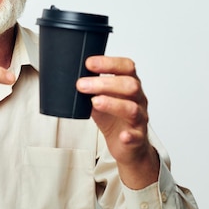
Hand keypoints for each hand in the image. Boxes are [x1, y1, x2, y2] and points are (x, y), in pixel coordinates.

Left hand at [76, 56, 158, 188]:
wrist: (127, 145)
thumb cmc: (112, 118)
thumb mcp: (99, 98)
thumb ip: (90, 88)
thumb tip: (68, 77)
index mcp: (129, 84)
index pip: (126, 67)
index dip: (109, 63)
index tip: (89, 63)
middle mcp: (138, 99)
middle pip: (130, 85)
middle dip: (105, 83)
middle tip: (82, 84)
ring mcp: (139, 118)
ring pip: (132, 109)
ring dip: (112, 104)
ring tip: (95, 102)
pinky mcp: (137, 138)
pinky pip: (136, 136)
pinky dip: (128, 135)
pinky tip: (122, 135)